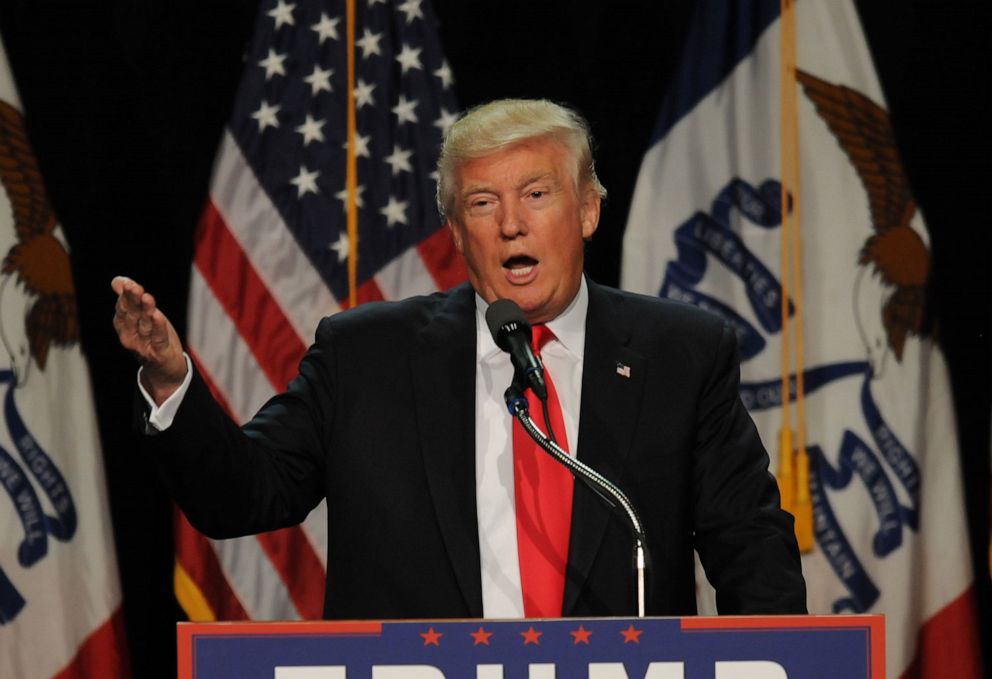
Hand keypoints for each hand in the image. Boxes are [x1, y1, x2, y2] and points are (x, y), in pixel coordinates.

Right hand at [111, 275, 186, 404]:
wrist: (164, 370)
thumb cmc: (152, 338)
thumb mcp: (141, 317)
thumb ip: (130, 299)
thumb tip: (117, 281)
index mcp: (124, 326)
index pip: (123, 308)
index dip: (125, 296)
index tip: (128, 284)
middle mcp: (130, 336)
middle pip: (132, 315)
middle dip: (133, 301)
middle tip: (136, 287)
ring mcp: (143, 346)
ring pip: (145, 325)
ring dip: (146, 311)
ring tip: (147, 298)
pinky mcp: (158, 353)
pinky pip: (158, 338)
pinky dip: (158, 327)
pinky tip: (158, 316)